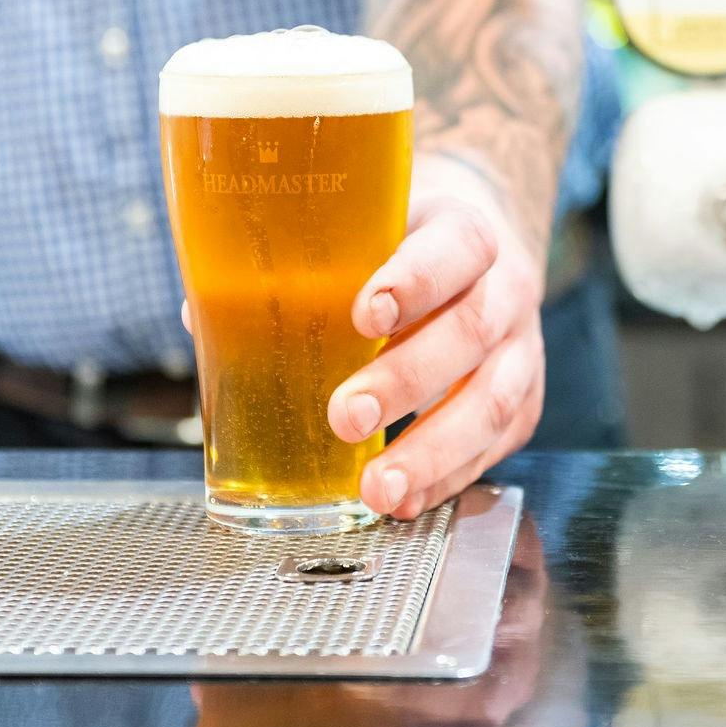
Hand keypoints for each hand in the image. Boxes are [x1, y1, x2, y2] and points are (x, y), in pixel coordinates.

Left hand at [325, 153, 546, 519]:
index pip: (457, 246)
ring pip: (492, 400)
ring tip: (378, 488)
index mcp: (464, 230)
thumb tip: (201, 314)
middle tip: (344, 415)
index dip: (416, 279)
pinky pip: (495, 445)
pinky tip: (405, 501)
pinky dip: (448, 478)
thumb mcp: (366, 225)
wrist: (479, 254)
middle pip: (471, 331)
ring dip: (433, 450)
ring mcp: (521, 349)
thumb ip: (301, 263)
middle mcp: (504, 288)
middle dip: (407, 379)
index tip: (364, 312)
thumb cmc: (403, 242)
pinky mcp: (524, 401)